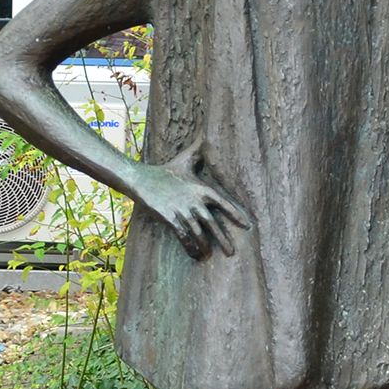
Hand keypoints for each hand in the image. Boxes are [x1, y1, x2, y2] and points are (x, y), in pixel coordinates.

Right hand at [131, 148, 250, 259]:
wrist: (141, 179)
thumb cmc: (166, 171)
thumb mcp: (186, 160)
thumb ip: (200, 152)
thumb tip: (208, 133)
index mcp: (203, 189)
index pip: (224, 204)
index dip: (235, 215)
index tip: (246, 226)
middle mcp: (195, 202)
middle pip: (213, 224)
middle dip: (223, 240)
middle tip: (232, 253)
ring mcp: (183, 211)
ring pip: (199, 233)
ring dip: (205, 246)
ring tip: (209, 255)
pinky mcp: (170, 219)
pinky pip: (183, 236)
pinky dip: (189, 247)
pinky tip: (194, 255)